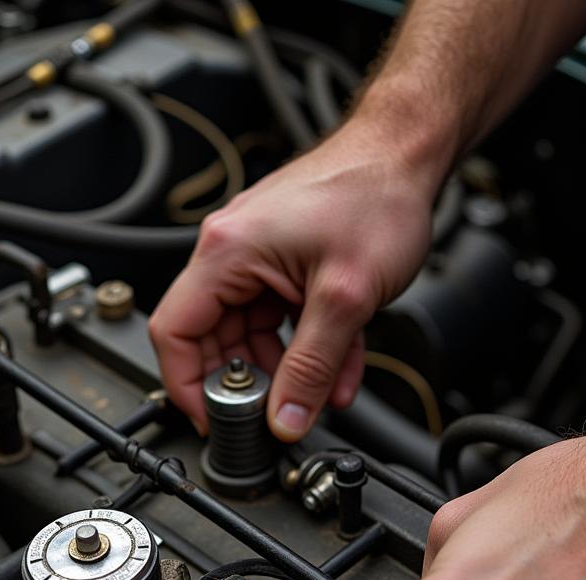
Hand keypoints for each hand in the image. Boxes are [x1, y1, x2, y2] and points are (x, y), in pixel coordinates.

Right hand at [149, 120, 441, 439]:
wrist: (411, 155)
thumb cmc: (376, 194)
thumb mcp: (344, 298)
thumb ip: (312, 367)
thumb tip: (285, 418)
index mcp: (227, 251)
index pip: (174, 331)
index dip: (186, 385)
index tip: (212, 419)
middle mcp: (233, 251)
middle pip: (212, 339)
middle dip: (244, 384)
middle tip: (270, 414)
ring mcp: (260, 257)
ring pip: (252, 335)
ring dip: (284, 371)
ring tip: (316, 395)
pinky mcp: (286, 263)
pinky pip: (283, 321)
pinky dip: (307, 349)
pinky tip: (338, 371)